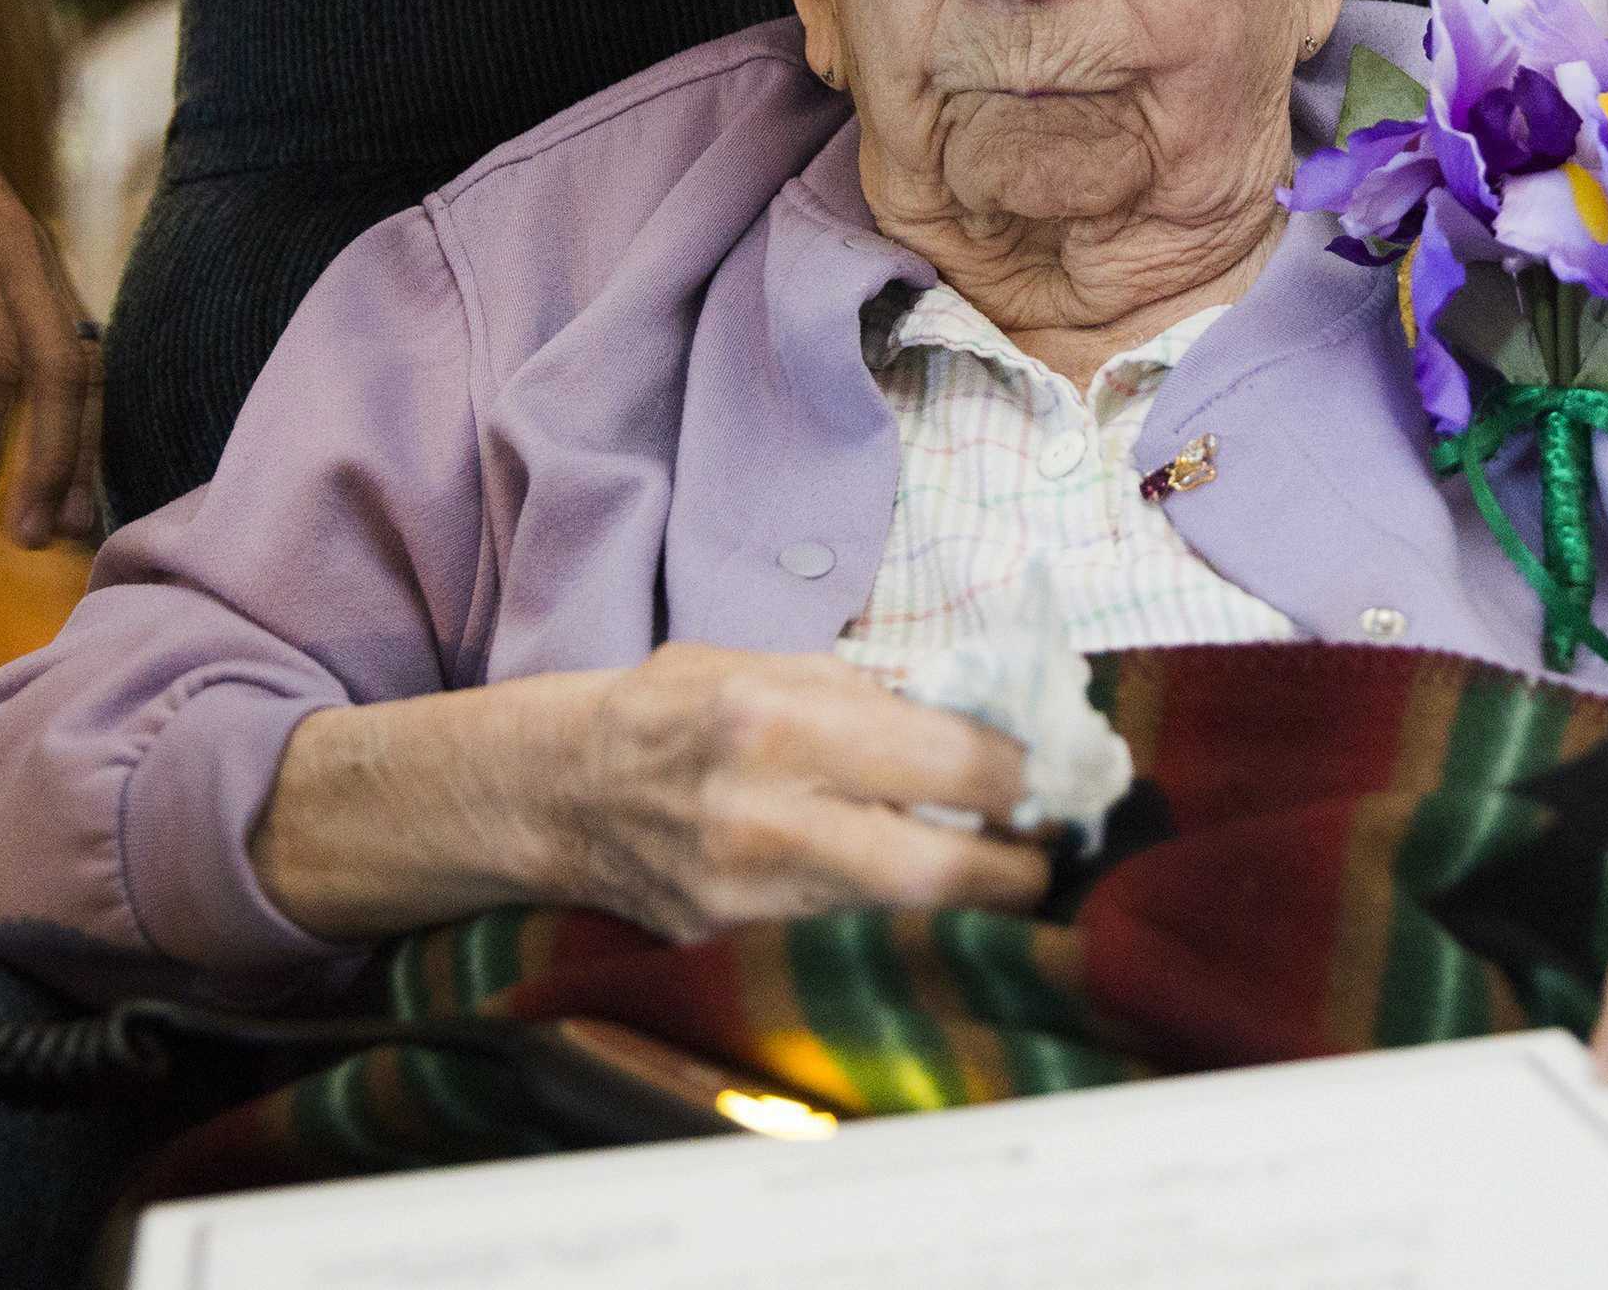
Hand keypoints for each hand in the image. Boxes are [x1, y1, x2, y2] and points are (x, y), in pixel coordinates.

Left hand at [0, 58, 99, 545]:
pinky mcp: (43, 261)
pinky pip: (83, 339)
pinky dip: (86, 402)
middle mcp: (17, 256)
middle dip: (54, 460)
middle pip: (64, 371)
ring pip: (88, 357)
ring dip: (84, 440)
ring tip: (72, 515)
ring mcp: (40, 256)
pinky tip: (73, 449)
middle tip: (29, 536)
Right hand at [255, 646, 1053, 944]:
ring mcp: (745, 897)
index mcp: (776, 720)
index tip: (1056, 775)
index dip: (1024, 775)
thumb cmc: (671, 708)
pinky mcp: (730, 946)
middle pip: (938, 871)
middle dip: (1017, 867)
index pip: (948, 761)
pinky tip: (918, 899)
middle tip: (1049, 850)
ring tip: (1000, 869)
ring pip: (901, 919)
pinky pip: (844, 940)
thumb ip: (869, 695)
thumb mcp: (765, 662)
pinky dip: (895, 922)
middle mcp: (763, 814)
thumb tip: (984, 723)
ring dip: (965, 900)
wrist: (550, 790)